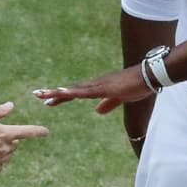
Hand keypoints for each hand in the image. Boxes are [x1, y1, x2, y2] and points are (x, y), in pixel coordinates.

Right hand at [0, 102, 49, 172]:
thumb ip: (0, 111)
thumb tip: (11, 105)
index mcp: (6, 133)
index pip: (27, 132)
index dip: (38, 131)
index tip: (46, 132)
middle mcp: (5, 148)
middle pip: (14, 144)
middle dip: (8, 139)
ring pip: (7, 154)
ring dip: (2, 150)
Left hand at [32, 65, 152, 114]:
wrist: (149, 75)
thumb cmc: (137, 85)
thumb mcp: (120, 99)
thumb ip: (109, 104)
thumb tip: (98, 111)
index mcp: (97, 88)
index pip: (75, 93)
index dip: (61, 96)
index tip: (47, 99)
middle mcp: (95, 84)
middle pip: (71, 90)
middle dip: (54, 93)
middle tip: (36, 94)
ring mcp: (99, 85)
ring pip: (74, 90)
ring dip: (59, 92)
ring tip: (43, 95)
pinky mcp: (105, 87)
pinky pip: (86, 92)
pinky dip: (73, 92)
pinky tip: (63, 92)